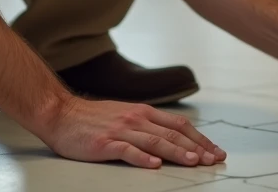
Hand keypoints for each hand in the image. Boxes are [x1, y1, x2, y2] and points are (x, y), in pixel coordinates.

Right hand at [41, 97, 226, 169]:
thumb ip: (147, 124)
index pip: (178, 125)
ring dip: (177, 152)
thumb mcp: (126, 115)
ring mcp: (121, 130)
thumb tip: (173, 137)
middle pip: (172, 133)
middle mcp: (136, 119)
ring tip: (194, 161)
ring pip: (155, 142)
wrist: (62, 114)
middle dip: (196, 147)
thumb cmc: (93, 118)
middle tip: (214, 159)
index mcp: (143, 112)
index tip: (215, 150)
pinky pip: (127, 151)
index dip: (199, 138)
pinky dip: (143, 158)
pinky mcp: (105, 143)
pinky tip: (155, 165)